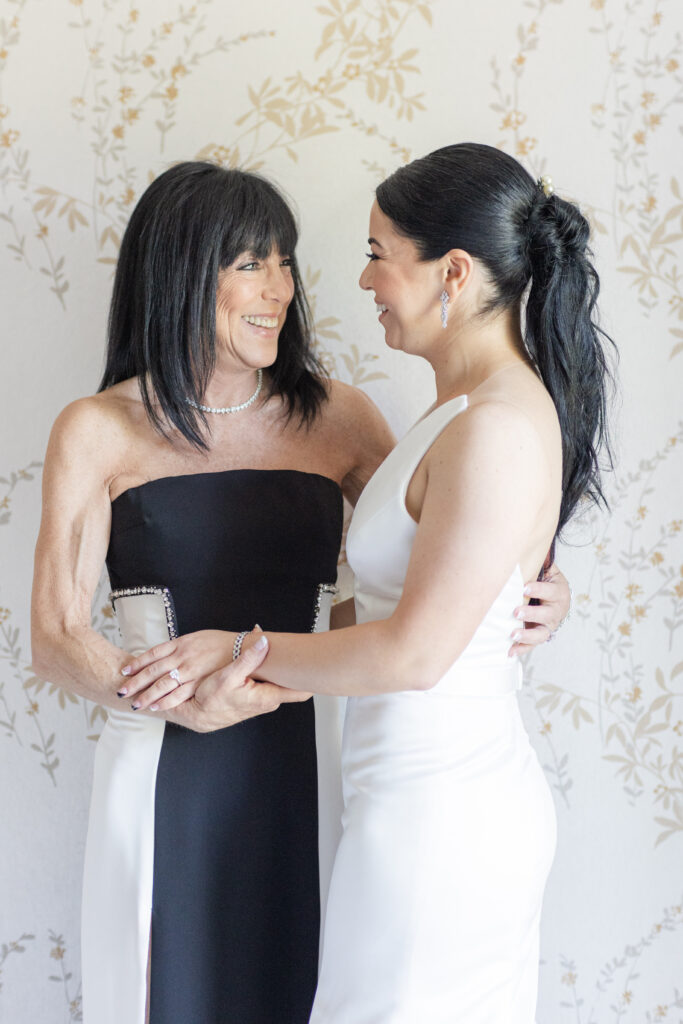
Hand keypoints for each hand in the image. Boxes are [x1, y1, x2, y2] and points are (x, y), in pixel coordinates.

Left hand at [117, 629, 234, 711]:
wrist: (242, 649)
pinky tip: (155, 706)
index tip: (124, 670)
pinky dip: (165, 701)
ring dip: (146, 695)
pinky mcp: (198, 683)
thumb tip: (167, 652)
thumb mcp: (197, 637)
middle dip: (135, 682)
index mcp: (180, 643)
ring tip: (134, 703)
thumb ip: (180, 646)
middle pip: (152, 670)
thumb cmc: (221, 643)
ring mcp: (189, 671)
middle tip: (121, 690)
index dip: (137, 663)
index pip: (152, 654)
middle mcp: (181, 657)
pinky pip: (178, 694)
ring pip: (162, 684)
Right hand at [171, 635, 312, 732]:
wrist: (198, 714)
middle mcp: (269, 700)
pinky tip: (263, 655)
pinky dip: (269, 668)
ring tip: (279, 647)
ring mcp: (264, 699)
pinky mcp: (257, 696)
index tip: (321, 665)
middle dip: (296, 665)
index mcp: (267, 696)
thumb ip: (247, 660)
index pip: (301, 691)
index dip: (313, 679)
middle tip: (299, 647)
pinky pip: (270, 681)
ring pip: (280, 680)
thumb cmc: (210, 700)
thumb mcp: (226, 677)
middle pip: (292, 682)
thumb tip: (264, 643)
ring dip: (280, 666)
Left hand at [509, 562, 570, 656]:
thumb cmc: (547, 583)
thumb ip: (542, 562)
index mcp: (558, 592)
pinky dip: (521, 649)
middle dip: (531, 613)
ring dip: (526, 634)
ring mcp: (548, 626)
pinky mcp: (539, 636)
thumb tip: (538, 544)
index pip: (550, 591)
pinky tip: (509, 651)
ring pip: (541, 633)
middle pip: (546, 614)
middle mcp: (556, 611)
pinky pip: (532, 645)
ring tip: (512, 634)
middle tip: (516, 611)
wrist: (555, 602)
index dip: (538, 590)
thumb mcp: (548, 572)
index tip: (524, 587)